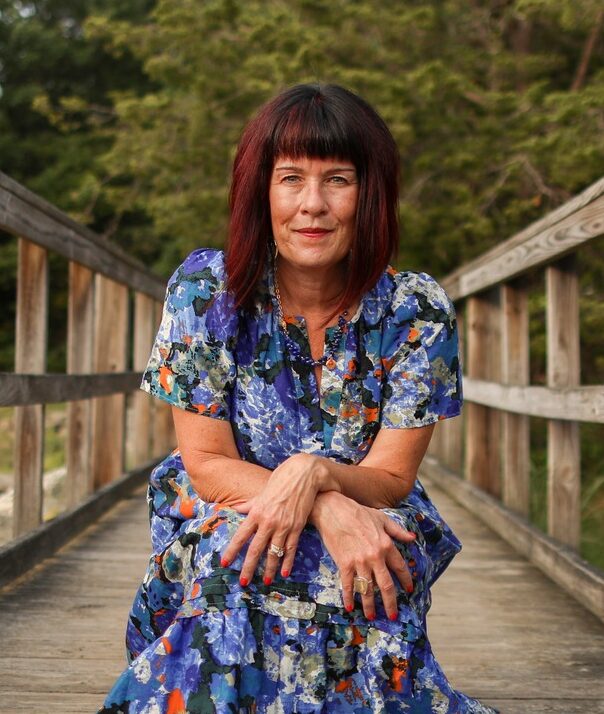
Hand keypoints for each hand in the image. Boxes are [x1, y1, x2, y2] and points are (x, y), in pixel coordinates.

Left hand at [221, 453, 336, 584]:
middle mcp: (268, 521)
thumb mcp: (261, 493)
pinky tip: (284, 573)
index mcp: (256, 512)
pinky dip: (288, 562)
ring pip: (274, 552)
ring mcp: (283, 525)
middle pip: (255, 549)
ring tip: (265, 582)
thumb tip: (234, 509)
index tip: (225, 563)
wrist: (303, 475)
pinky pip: (291, 548)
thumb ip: (248, 504)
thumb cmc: (280, 482)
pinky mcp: (297, 527)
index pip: (241, 536)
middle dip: (248, 568)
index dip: (232, 551)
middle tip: (243, 582)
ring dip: (269, 569)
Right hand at [310, 491, 415, 619]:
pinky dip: (349, 597)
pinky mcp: (344, 564)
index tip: (409, 590)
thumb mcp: (382, 519)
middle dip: (391, 604)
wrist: (333, 510)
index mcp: (386, 545)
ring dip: (370, 605)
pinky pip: (348, 585)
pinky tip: (350, 607)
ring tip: (372, 616)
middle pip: (386, 586)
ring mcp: (359, 562)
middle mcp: (375, 557)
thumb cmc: (358, 513)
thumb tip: (412, 539)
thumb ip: (398, 531)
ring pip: (368, 589)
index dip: (405, 580)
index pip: (400, 568)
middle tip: (393, 616)